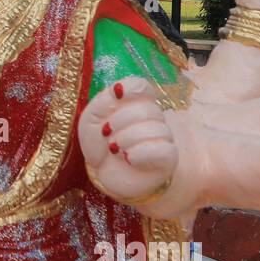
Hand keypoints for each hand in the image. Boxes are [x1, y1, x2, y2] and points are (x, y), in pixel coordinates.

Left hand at [78, 77, 177, 204]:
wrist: (106, 173)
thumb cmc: (100, 144)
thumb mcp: (92, 120)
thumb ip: (103, 101)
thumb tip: (119, 87)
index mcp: (136, 102)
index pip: (142, 87)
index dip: (128, 91)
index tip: (114, 99)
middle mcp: (153, 117)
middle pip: (147, 109)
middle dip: (119, 122)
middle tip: (107, 134)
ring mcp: (163, 137)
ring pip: (154, 129)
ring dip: (125, 140)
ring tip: (114, 149)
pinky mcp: (168, 158)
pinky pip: (163, 149)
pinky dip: (140, 153)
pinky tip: (128, 158)